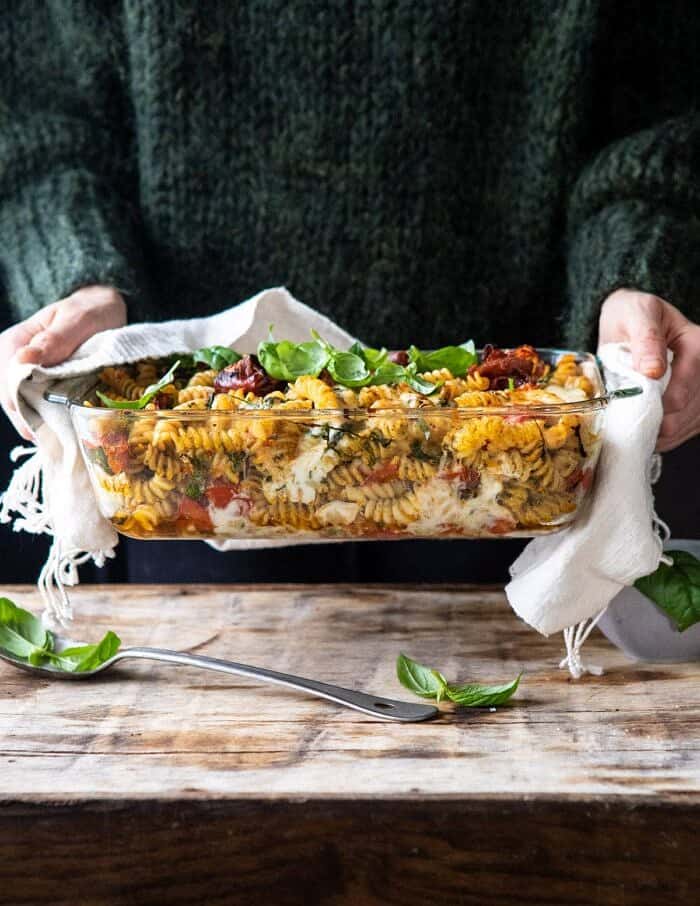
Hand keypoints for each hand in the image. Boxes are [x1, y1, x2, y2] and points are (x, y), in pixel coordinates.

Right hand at [0, 285, 125, 439]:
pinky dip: (47, 417)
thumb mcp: (78, 320)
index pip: (8, 385)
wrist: (101, 309)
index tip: (50, 424)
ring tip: (63, 434)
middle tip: (61, 436)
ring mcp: (23, 372)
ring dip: (41, 422)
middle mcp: (12, 359)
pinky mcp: (36, 382)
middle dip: (34, 420)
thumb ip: (55, 339)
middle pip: (12, 401)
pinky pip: (34, 405)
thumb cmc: (90, 312)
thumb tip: (25, 358)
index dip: (26, 408)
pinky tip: (62, 426)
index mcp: (15, 343)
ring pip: (22, 407)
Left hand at [599, 289, 699, 450]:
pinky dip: (666, 437)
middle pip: (688, 410)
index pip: (686, 385)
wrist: (631, 321)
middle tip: (630, 426)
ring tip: (636, 430)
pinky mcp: (696, 404)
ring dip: (662, 433)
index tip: (637, 410)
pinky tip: (648, 434)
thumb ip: (646, 338)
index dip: (661, 403)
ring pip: (688, 424)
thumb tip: (653, 371)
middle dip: (659, 422)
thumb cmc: (632, 314)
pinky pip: (686, 430)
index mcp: (696, 343)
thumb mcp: (635, 314)